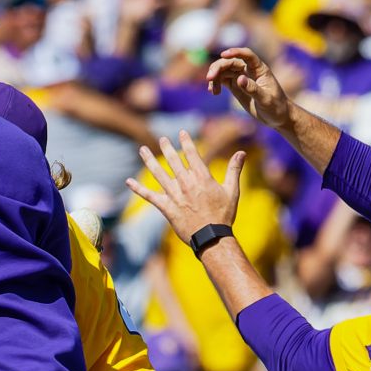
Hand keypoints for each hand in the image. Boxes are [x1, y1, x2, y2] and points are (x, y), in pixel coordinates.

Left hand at [127, 133, 241, 239]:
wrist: (211, 237)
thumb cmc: (224, 215)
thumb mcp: (232, 191)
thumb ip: (234, 170)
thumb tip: (242, 152)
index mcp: (202, 178)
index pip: (192, 155)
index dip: (186, 142)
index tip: (181, 133)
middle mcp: (186, 184)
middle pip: (173, 161)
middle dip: (166, 148)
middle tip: (161, 138)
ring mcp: (175, 195)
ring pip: (158, 174)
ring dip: (149, 161)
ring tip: (142, 150)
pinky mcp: (166, 208)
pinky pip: (149, 196)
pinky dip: (138, 188)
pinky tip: (128, 181)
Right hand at [203, 46, 295, 131]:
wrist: (277, 116)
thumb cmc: (276, 107)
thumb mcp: (266, 100)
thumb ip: (253, 89)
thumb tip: (239, 79)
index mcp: (260, 69)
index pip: (247, 55)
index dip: (236, 52)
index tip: (224, 55)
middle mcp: (249, 70)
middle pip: (231, 62)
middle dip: (218, 67)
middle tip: (209, 78)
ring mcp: (241, 77)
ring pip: (224, 70)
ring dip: (214, 76)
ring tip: (212, 90)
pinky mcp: (236, 86)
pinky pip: (222, 80)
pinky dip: (215, 83)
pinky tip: (213, 92)